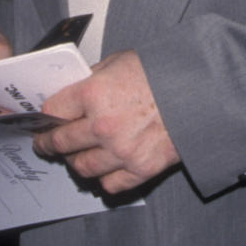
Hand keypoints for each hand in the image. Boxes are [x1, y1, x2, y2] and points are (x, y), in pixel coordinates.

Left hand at [36, 50, 179, 194]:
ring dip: (75, 162)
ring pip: (82, 167)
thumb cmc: (164, 72)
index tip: (43, 121)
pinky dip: (104, 178)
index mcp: (94, 93)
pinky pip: (110, 184)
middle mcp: (102, 126)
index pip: (52, 111)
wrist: (201, 91)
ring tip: (76, 157)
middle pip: (61, 142)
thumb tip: (74, 92)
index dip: (45, 117)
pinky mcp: (140, 169)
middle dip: (49, 144)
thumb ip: (93, 78)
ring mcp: (121, 151)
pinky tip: (105, 169)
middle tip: (46, 144)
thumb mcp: (120, 61)